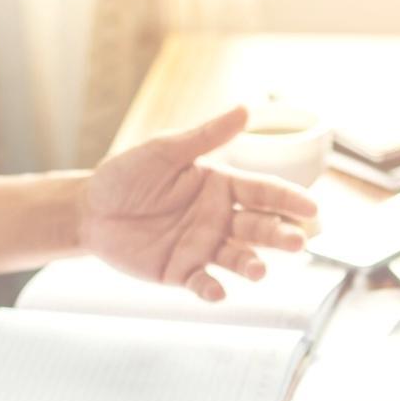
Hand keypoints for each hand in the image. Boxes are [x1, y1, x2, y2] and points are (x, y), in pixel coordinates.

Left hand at [79, 107, 320, 301]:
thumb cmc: (126, 175)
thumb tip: (245, 110)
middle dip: (280, 235)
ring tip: (259, 270)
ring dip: (251, 265)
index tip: (311, 207)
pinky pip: (202, 282)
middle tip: (297, 242)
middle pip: (259, 228)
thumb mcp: (164, 150)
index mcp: (221, 185)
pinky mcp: (181, 271)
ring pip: (238, 258)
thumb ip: (205, 136)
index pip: (263, 191)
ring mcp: (203, 246)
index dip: (288, 199)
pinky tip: (216, 290)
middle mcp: (220, 218)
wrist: (88, 210)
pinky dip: (211, 289)